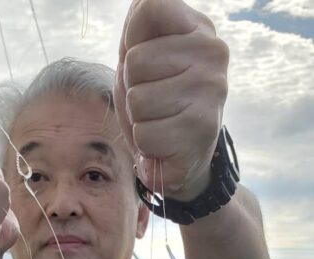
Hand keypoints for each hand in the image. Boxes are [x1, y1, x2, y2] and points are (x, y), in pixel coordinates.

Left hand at [114, 0, 228, 199]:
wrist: (183, 156)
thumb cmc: (158, 101)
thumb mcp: (143, 55)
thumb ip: (139, 25)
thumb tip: (142, 3)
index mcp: (198, 28)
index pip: (149, 7)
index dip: (132, 40)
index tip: (146, 64)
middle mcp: (213, 52)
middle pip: (134, 61)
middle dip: (133, 88)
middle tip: (154, 103)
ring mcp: (212, 88)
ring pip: (137, 100)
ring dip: (139, 119)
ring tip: (160, 122)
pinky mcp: (203, 127)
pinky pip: (144, 133)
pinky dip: (147, 145)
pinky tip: (166, 143)